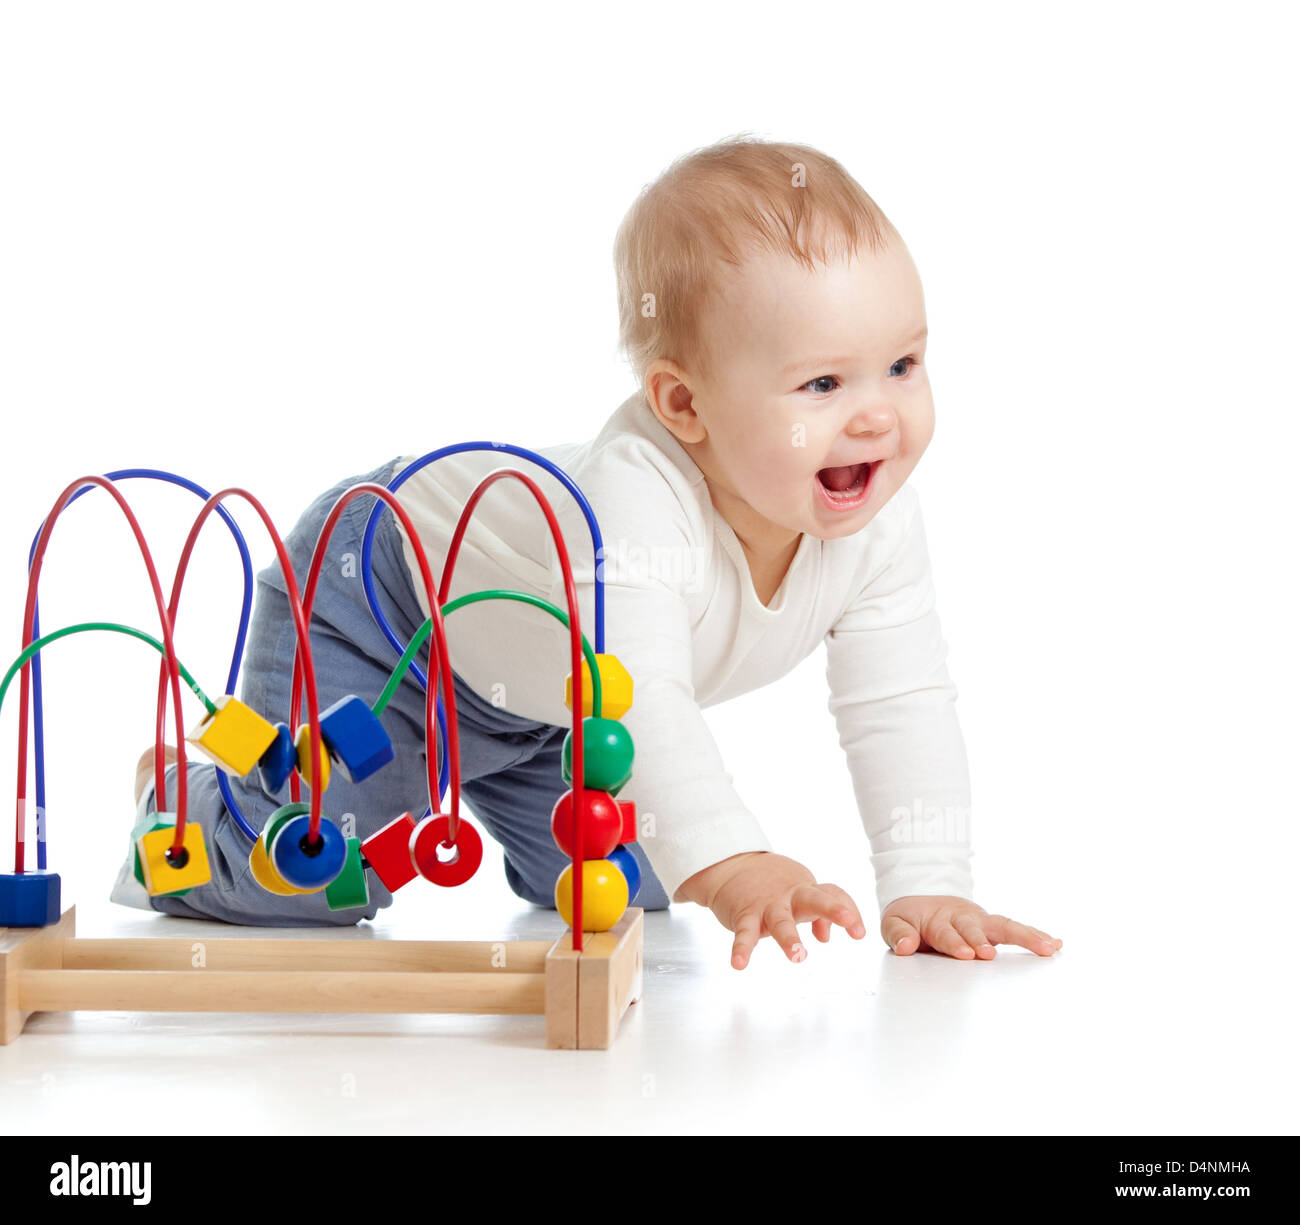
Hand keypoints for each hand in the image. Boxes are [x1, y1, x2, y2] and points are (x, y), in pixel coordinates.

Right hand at [678, 851, 867, 969]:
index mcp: (805, 890)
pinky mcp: (744, 914)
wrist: (731, 864)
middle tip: (848, 921)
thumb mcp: (798, 893)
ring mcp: (767, 904)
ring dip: (789, 938)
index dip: (848, 910)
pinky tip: (739, 964)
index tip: (859, 934)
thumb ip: (817, 914)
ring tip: (798, 957)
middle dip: (832, 909)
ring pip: (781, 920)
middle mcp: (790, 896)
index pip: (833, 894)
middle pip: (814, 899)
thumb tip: (825, 937)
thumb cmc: (772, 884)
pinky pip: (744, 933)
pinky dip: (741, 948)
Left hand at [881, 895, 1061, 958]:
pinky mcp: (993, 926)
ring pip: (1003, 926)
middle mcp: (963, 918)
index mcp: (937, 921)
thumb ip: (898, 934)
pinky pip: (1016, 929)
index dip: (955, 943)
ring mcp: (981, 921)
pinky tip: (1056, 944)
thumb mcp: (894, 923)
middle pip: (974, 929)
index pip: (946, 934)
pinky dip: (1035, 935)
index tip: (966, 954)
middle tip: (989, 954)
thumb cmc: (910, 919)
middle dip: (982, 941)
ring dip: (1024, 937)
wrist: (922, 897)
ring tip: (1046, 947)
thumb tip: (905, 947)